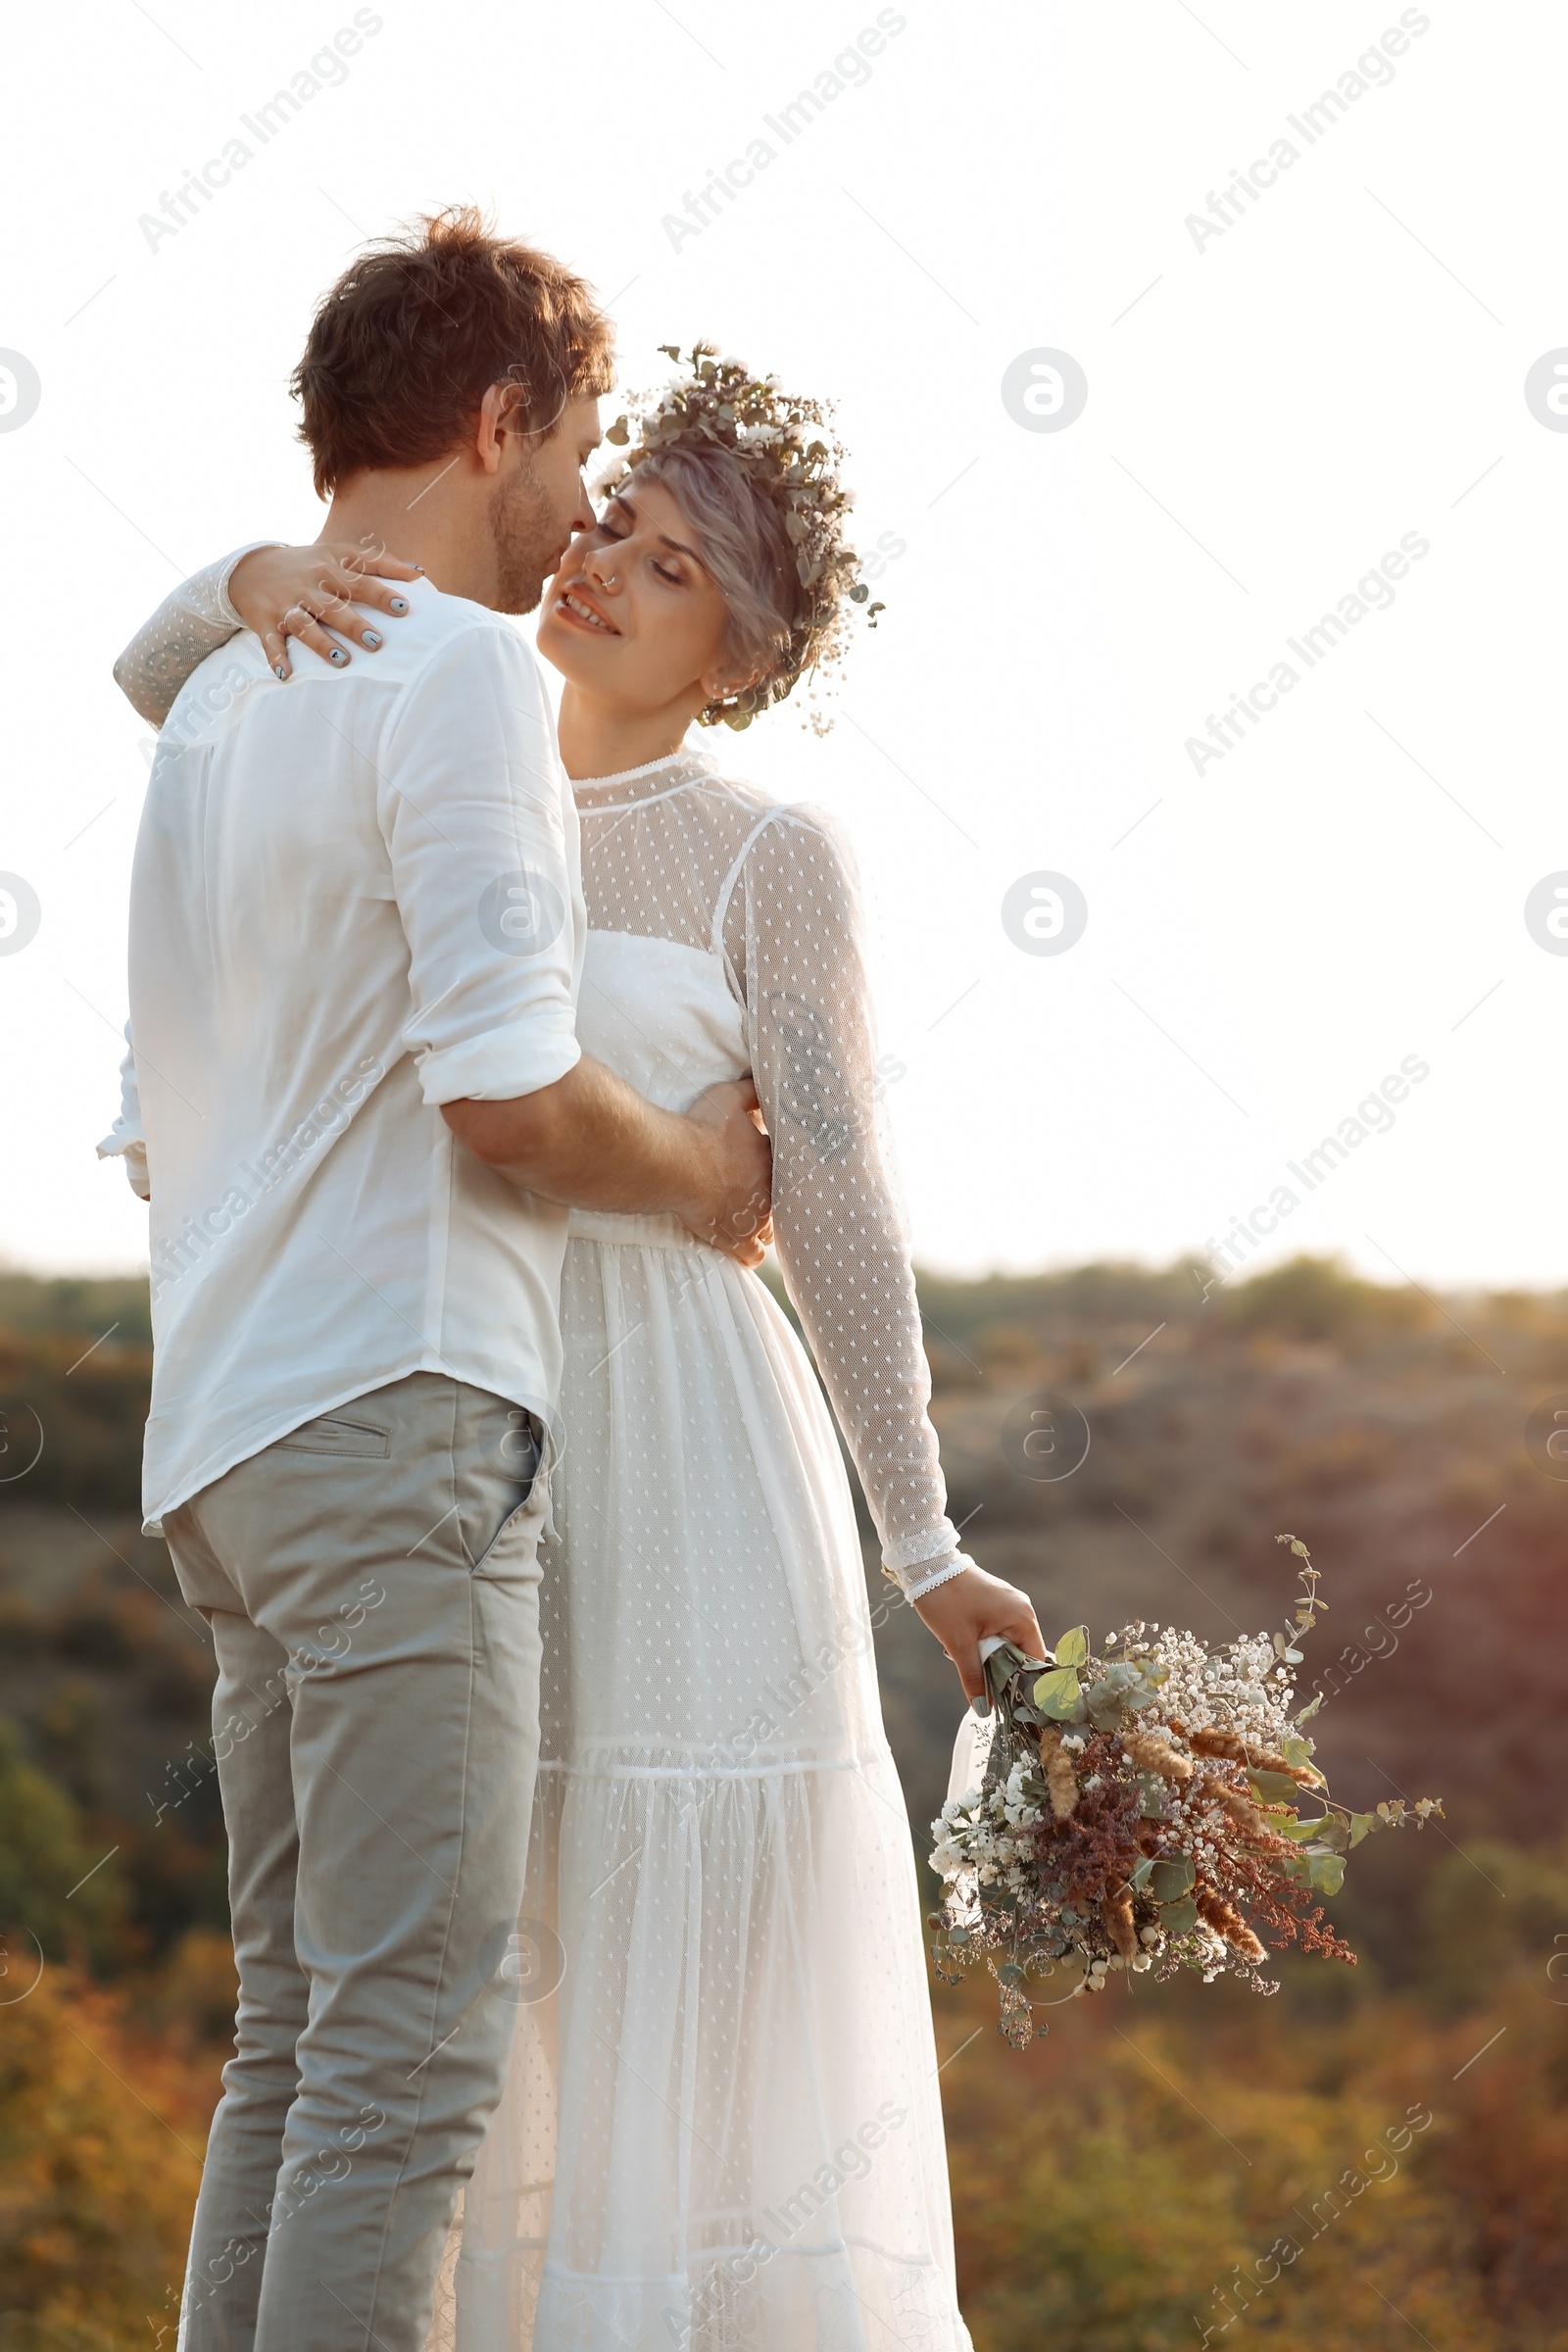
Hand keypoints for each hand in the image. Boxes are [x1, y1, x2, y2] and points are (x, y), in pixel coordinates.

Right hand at [229, 541, 423, 679]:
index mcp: (330, 567)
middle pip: (335, 605)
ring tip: (343, 660)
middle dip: (356, 624)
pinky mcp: (267, 622)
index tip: (405, 605)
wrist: (251, 567)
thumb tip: (420, 573)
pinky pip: (271, 642)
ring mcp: (287, 604)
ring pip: (306, 625)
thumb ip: (378, 563)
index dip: (381, 591)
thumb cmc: (309, 565)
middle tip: (377, 643)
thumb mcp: (339, 554)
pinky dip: (276, 657)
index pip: (360, 578)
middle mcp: (309, 585)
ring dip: (322, 643)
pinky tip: (286, 674)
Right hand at [678, 1079, 772, 1264]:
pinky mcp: (734, 1240)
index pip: (790, 1167)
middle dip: (773, 1195)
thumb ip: (752, 1090)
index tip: (766, 1164)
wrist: (674, 1162)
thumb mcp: (729, 1097)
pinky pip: (753, 1255)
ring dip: (763, 1222)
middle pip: (784, 1199)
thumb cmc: (701, 1128)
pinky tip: (744, 1245)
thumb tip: (768, 1082)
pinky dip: (750, 1251)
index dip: (777, 1166)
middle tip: (754, 1190)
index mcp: (773, 1159)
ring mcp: (754, 1219)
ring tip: (749, 1216)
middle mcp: (771, 1192)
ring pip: (772, 1228)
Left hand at [913, 1564, 1045, 1705]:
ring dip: (986, 1655)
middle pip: (1021, 1653)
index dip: (1026, 1683)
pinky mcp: (994, 1602)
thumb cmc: (946, 1601)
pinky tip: (962, 1643)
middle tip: (979, 1679)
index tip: (1012, 1701)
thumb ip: (973, 1678)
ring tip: (963, 1656)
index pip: (1036, 1660)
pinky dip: (982, 1642)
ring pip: (1005, 1643)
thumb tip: (982, 1710)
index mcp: (1022, 1618)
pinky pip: (996, 1630)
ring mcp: (1008, 1604)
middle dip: (1000, 1668)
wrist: (925, 1565)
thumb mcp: (959, 1644)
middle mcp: (1022, 1610)